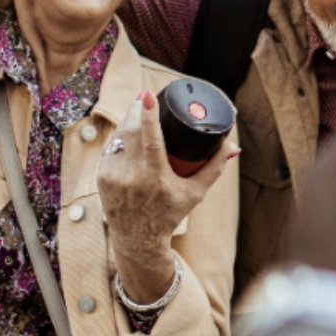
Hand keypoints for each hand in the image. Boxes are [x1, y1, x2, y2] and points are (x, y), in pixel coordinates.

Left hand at [99, 89, 237, 303]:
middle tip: (146, 97)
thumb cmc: (170, 214)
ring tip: (139, 111)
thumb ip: (214, 168)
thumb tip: (232, 146)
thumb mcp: (195, 193)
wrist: (138, 239)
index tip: (147, 95)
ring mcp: (113, 176)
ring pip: (119, 136)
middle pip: (131, 130)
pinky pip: (111, 148)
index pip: (148, 138)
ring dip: (128, 121)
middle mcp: (131, 175)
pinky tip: (127, 131)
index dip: (147, 114)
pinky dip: (120, 138)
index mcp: (154, 177)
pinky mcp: (102, 177)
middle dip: (137, 109)